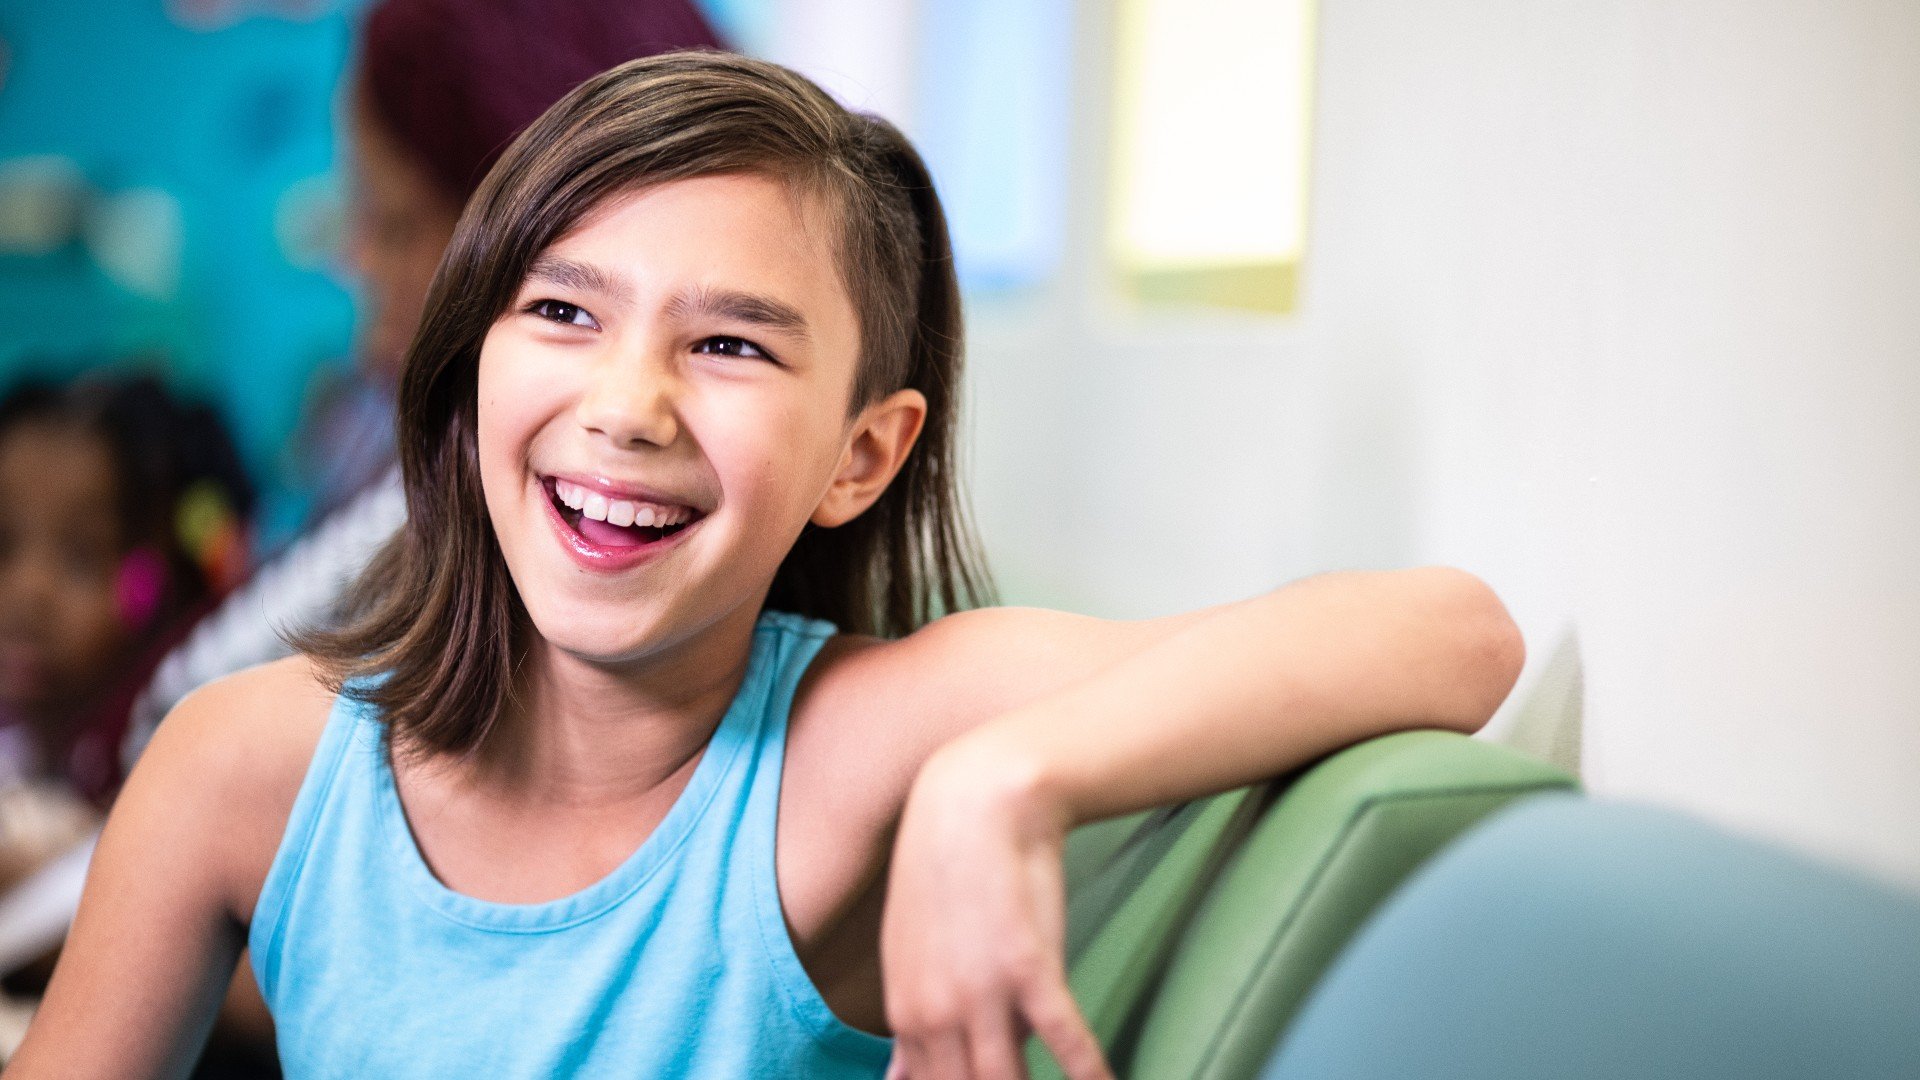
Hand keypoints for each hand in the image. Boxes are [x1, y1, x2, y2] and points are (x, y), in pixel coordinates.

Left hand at [879, 734, 1115, 1079]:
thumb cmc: (946, 875)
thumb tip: (897, 1078)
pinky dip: (1089, 1074)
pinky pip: (1065, 1042)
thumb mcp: (910, 954)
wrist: (973, 803)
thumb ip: (912, 1022)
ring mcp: (981, 994)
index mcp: (906, 1014)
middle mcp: (936, 1014)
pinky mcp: (1030, 968)